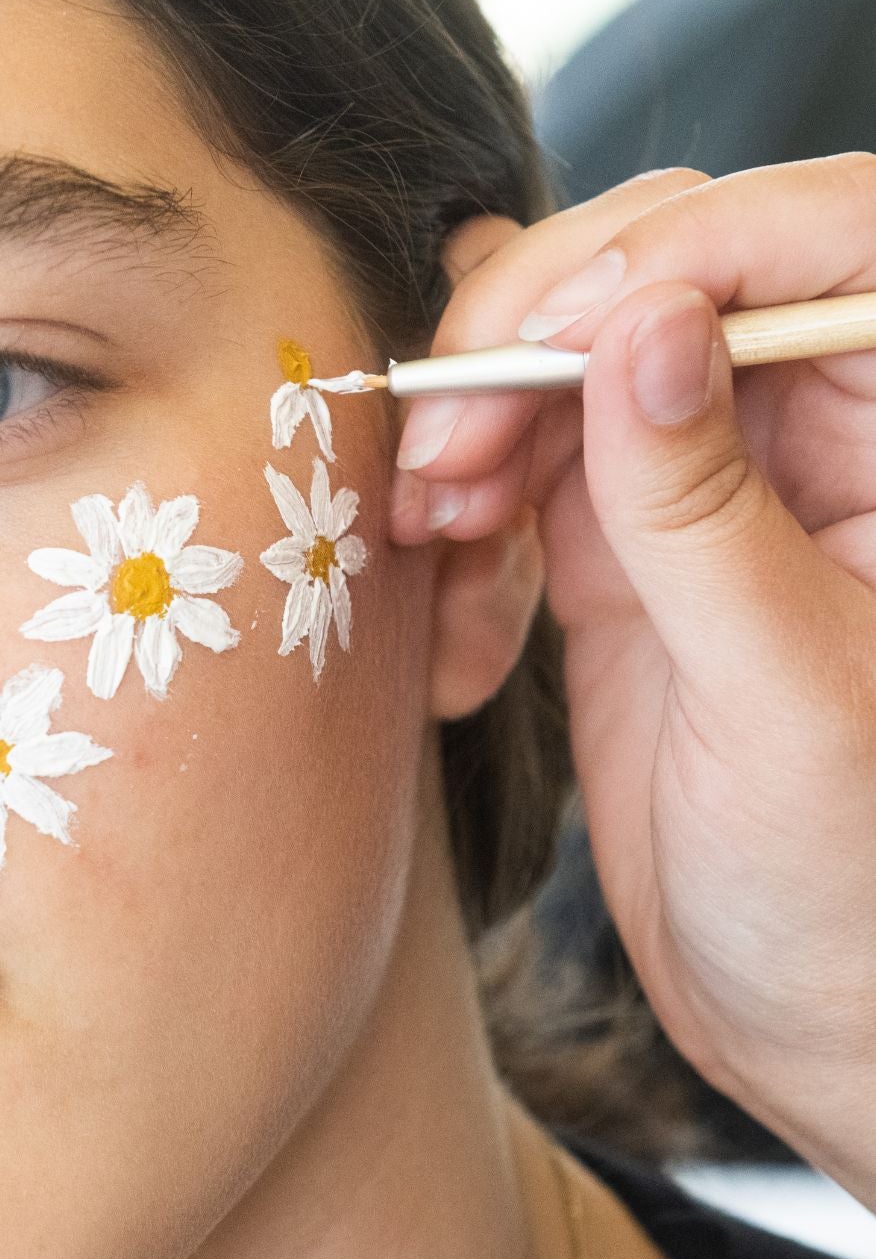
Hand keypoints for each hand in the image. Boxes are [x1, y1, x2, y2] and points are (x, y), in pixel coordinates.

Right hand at [391, 157, 875, 1205]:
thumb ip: (704, 507)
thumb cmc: (855, 885)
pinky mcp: (618, 557)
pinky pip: (514, 484)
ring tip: (426, 534)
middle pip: (654, 284)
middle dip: (529, 347)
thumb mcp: (785, 693)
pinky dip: (461, 542)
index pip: (822, 240)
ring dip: (471, 441)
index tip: (555, 334)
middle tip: (445, 452)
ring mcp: (701, 491)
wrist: (808, 1017)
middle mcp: (811, 435)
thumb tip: (646, 324)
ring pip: (560, 377)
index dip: (681, 246)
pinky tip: (462, 648)